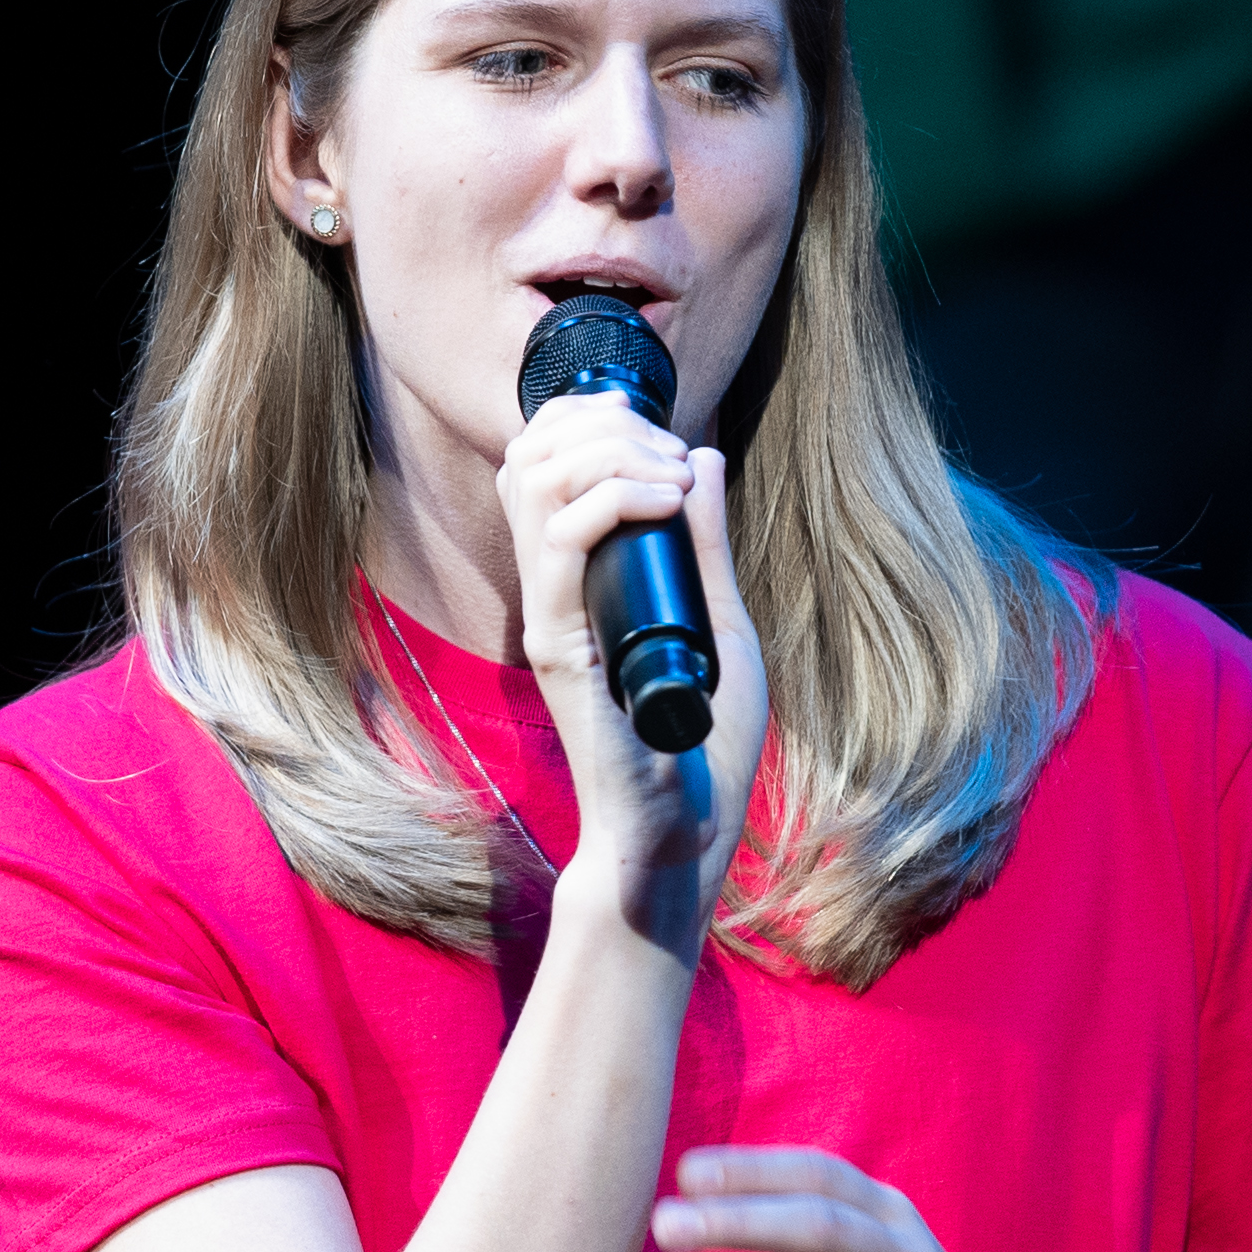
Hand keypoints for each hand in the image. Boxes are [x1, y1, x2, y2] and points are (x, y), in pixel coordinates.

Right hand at [496, 389, 769, 912]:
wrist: (683, 831)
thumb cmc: (702, 743)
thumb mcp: (720, 618)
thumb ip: (706, 544)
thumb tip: (702, 457)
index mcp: (578, 577)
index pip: (541, 463)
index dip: (586, 421)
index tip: (656, 430)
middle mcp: (551, 587)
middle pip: (531, 457)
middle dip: (605, 427)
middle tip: (674, 458)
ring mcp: (549, 614)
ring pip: (536, 484)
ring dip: (611, 452)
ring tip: (673, 477)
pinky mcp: (558, 645)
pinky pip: (558, 543)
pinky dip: (611, 499)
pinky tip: (666, 499)